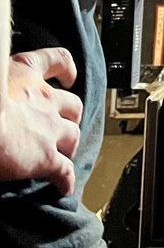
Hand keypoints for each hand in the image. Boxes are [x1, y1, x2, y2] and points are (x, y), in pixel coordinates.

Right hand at [0, 48, 81, 194]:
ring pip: (72, 135)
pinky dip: (66, 179)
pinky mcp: (46, 157)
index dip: (65, 68)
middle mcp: (44, 98)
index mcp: (25, 73)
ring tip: (63, 154)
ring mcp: (49, 128)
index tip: (68, 77)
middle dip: (69, 116)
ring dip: (69, 144)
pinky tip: (64, 187)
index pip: (56, 60)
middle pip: (71, 105)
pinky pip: (64, 170)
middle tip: (61, 125)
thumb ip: (0, 77)